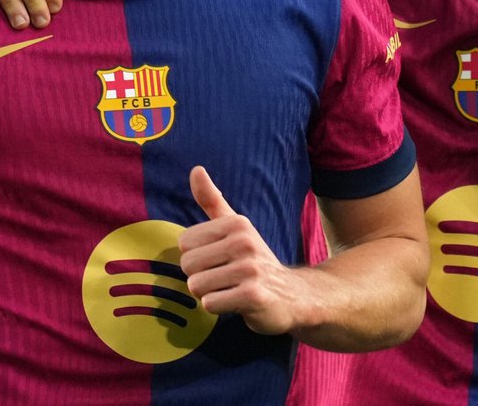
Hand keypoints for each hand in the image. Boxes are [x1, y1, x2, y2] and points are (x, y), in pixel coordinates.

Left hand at [178, 166, 298, 335]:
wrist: (293, 297)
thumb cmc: (255, 262)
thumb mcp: (236, 228)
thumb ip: (212, 200)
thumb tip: (196, 169)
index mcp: (236, 223)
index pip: (184, 243)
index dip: (197, 257)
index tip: (220, 261)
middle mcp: (244, 242)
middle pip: (187, 265)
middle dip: (200, 278)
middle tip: (225, 279)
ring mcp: (250, 269)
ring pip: (196, 286)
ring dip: (209, 294)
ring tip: (231, 290)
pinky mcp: (253, 296)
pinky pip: (210, 304)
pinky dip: (219, 308)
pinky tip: (238, 303)